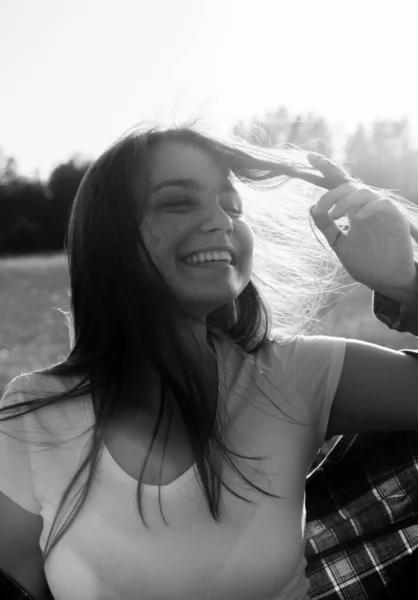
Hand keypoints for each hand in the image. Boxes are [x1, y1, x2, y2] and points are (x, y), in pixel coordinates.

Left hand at [308, 153, 416, 302]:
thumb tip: (311, 208)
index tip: (308, 157)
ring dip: (345, 200)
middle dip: (330, 193)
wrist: (387, 281)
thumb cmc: (366, 263)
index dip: (326, 168)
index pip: (339, 184)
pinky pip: (382, 203)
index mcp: (353, 209)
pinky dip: (369, 207)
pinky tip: (358, 218)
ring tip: (334, 215)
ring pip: (362, 191)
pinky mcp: (395, 218)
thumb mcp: (340, 244)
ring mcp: (380, 210)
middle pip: (347, 185)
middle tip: (321, 208)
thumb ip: (327, 226)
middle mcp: (366, 206)